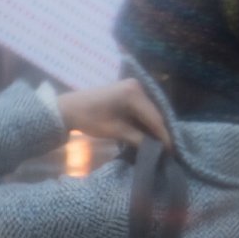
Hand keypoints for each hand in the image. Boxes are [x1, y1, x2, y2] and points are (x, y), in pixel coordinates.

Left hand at [56, 79, 170, 148]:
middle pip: (153, 113)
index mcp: (133, 93)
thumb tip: (155, 148)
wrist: (67, 108)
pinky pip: (141, 108)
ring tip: (160, 144)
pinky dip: (144, 121)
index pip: (154, 118)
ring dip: (153, 127)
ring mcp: (133, 86)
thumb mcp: (114, 131)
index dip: (163, 135)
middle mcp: (137, 86)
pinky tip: (148, 133)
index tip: (171, 151)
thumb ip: (137, 138)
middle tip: (167, 150)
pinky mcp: (128, 91)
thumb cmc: (88, 119)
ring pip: (148, 111)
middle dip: (160, 131)